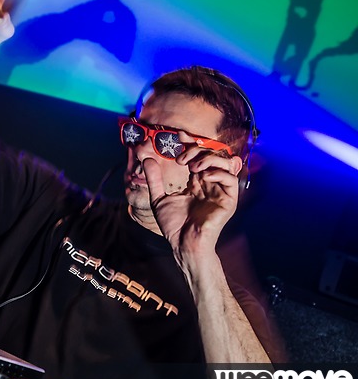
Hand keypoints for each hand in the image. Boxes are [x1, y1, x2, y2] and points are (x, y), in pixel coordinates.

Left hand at [143, 146, 241, 267]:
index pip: (198, 156)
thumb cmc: (173, 225)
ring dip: (209, 159)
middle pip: (212, 155)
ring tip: (193, 167)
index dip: (191, 143)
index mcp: (196, 182)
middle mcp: (210, 183)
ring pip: (226, 163)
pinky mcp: (228, 200)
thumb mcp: (158, 198)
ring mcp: (220, 191)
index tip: (179, 135)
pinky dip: (218, 172)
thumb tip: (146, 159)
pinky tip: (203, 176)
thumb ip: (154, 179)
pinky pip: (231, 179)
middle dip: (197, 151)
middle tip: (182, 159)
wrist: (182, 242)